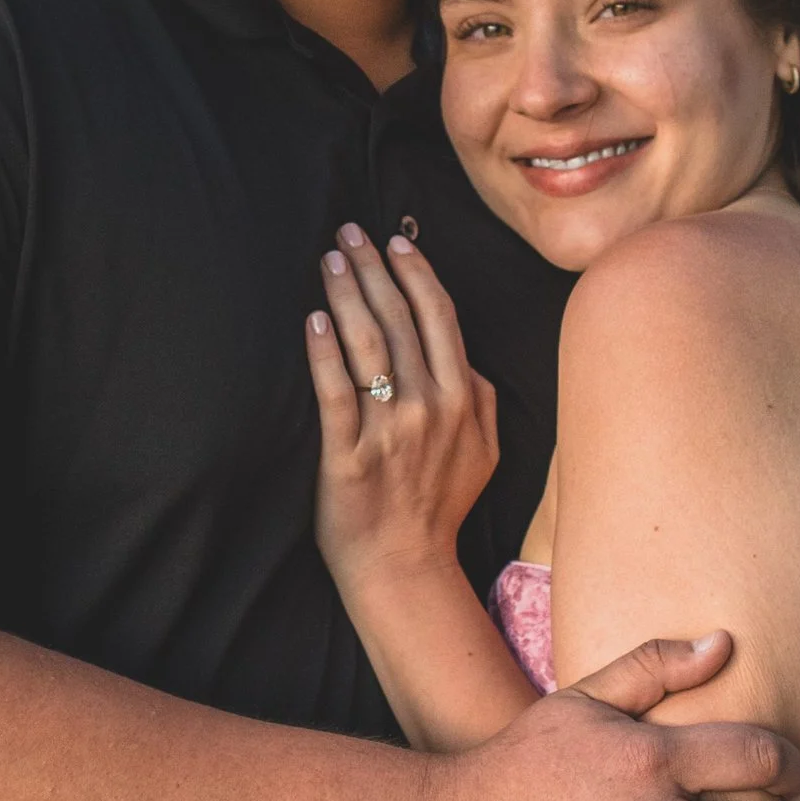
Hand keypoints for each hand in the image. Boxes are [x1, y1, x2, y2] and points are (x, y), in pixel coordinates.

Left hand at [306, 222, 499, 593]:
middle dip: (373, 269)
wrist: (405, 567)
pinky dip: (324, 351)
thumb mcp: (486, 452)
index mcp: (464, 399)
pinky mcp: (348, 454)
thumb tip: (467, 359)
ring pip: (367, 345)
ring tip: (329, 260)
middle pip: (400, 320)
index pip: (440, 318)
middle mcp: (430, 408)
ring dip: (347, 294)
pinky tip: (313, 318)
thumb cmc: (439, 506)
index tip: (395, 242)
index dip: (416, 273)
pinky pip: (334, 391)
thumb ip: (481, 400)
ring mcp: (389, 431)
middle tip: (348, 233)